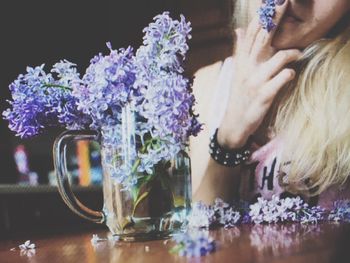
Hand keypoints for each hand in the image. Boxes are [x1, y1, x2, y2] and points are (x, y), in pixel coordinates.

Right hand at [218, 0, 301, 148]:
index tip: (269, 2)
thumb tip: (238, 30)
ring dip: (292, 53)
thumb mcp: (237, 73)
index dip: (260, 17)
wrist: (234, 124)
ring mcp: (255, 81)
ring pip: (278, 57)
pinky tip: (290, 74)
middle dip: (274, 20)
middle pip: (262, 38)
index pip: (250, 34)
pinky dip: (290, 74)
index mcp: (241, 62)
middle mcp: (247, 69)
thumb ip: (240, 51)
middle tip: (284, 4)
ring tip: (298, 53)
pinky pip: (283, 77)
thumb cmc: (239, 97)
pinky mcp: (263, 95)